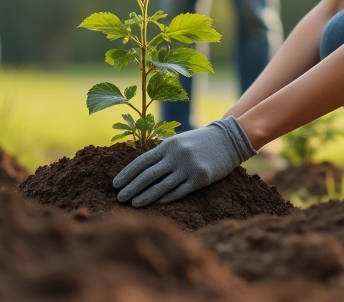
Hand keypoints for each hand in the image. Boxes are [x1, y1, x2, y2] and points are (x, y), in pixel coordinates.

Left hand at [112, 117, 256, 206]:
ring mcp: (188, 167)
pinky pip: (179, 191)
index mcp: (168, 145)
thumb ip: (162, 153)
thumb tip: (139, 170)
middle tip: (119, 198)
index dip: (127, 174)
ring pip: (161, 186)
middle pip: (148, 175)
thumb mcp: (178, 141)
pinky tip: (156, 204)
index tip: (115, 184)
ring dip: (146, 196)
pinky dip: (166, 198)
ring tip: (133, 204)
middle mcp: (176, 155)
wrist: (228, 139)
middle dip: (132, 187)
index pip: (142, 161)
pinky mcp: (200, 178)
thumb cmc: (199, 142)